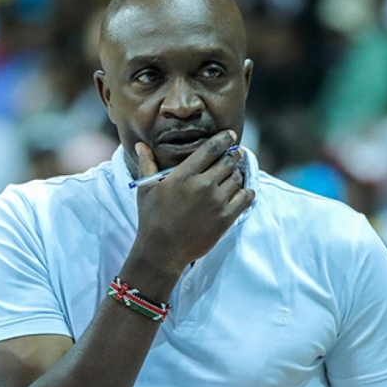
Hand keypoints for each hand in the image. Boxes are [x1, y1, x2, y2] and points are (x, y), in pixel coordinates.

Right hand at [132, 130, 254, 273]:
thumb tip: (140, 145)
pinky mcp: (226, 217)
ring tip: (231, 177)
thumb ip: (147, 164)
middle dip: (233, 156)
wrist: (162, 251)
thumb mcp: (146, 189)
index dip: (225, 139)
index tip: (231, 136)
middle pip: (228, 161)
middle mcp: (203, 185)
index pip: (212, 148)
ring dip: (237, 175)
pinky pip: (246, 197)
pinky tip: (241, 192)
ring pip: (237, 178)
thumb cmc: (152, 218)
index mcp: (184, 174)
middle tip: (234, 155)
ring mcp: (217, 201)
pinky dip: (246, 192)